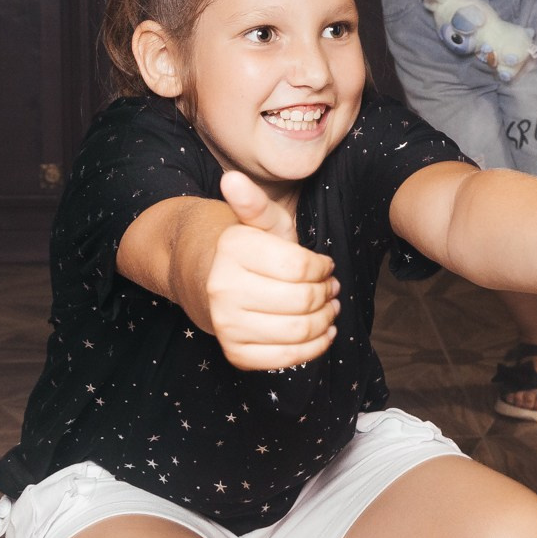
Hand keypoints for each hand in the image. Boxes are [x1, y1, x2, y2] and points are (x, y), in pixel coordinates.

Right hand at [202, 171, 339, 369]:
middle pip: (303, 300)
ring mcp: (227, 324)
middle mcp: (223, 288)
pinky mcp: (235, 353)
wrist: (205, 282)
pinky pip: (287, 359)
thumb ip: (255, 203)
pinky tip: (322, 332)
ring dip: (326, 320)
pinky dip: (314, 348)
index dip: (322, 268)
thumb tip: (232, 178)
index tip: (323, 265)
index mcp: (233, 249)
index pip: (300, 267)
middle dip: (327, 294)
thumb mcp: (258, 222)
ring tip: (329, 308)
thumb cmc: (246, 250)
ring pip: (298, 330)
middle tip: (331, 288)